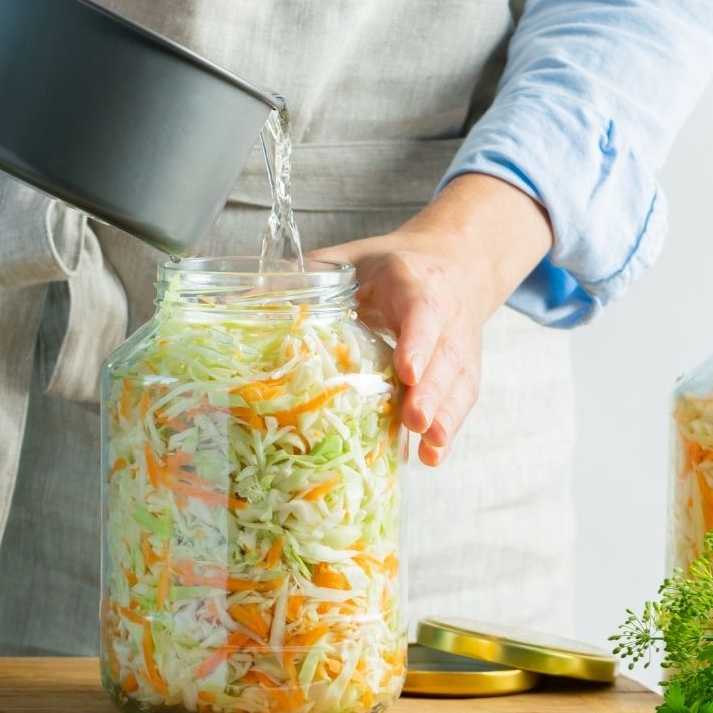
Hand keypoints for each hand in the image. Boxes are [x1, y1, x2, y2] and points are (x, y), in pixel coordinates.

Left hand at [310, 174, 551, 465]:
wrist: (451, 264)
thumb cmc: (389, 268)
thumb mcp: (351, 260)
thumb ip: (311, 277)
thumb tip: (248, 303)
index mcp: (413, 281)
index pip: (421, 311)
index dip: (416, 342)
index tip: (405, 371)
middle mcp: (445, 314)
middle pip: (443, 355)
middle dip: (430, 390)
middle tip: (413, 420)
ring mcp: (458, 344)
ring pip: (457, 381)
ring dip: (444, 415)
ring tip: (428, 444)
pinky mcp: (464, 369)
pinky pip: (461, 399)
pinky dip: (449, 427)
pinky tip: (431, 453)